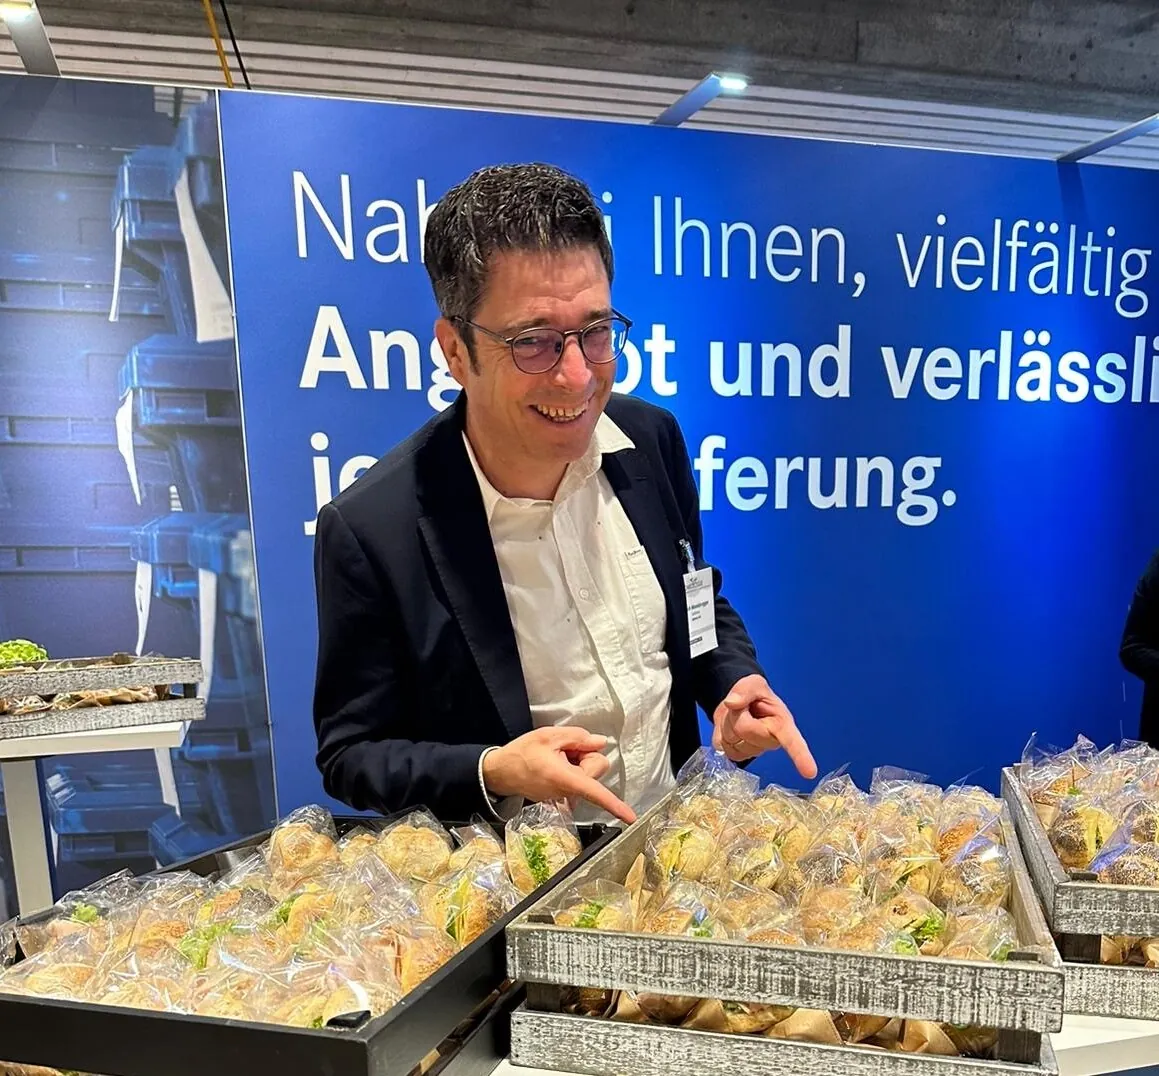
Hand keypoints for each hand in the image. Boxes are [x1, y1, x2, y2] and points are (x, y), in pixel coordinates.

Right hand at [482, 726, 636, 823]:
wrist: (501, 772)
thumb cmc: (522, 753)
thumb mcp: (549, 736)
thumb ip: (578, 737)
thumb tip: (600, 743)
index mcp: (565, 778)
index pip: (595, 792)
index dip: (615, 805)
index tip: (630, 817)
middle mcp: (567, 792)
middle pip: (596, 768)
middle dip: (585, 755)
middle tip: (563, 750)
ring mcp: (565, 797)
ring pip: (588, 773)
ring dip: (577, 761)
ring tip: (556, 757)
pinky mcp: (562, 798)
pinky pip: (578, 779)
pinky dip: (571, 770)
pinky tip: (554, 764)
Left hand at [711, 674, 817, 778]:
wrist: (739, 703)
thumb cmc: (754, 695)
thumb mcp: (752, 684)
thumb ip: (744, 690)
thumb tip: (732, 702)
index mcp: (782, 723)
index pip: (792, 740)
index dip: (801, 756)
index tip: (809, 772)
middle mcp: (772, 741)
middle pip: (745, 730)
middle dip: (737, 715)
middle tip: (744, 708)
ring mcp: (755, 750)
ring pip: (731, 740)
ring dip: (727, 725)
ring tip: (740, 717)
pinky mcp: (740, 755)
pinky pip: (722, 747)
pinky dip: (720, 735)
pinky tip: (731, 729)